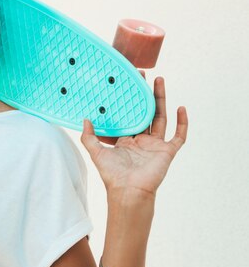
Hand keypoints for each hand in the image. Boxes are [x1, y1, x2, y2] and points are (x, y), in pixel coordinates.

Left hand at [80, 75, 187, 196]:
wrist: (128, 191)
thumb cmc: (112, 175)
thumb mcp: (96, 152)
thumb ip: (89, 137)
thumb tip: (84, 120)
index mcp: (126, 139)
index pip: (129, 115)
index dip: (128, 101)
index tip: (126, 84)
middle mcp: (141, 140)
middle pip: (146, 111)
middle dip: (145, 93)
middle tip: (143, 75)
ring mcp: (155, 145)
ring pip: (161, 117)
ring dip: (161, 99)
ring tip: (159, 81)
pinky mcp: (167, 151)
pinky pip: (179, 135)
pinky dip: (182, 122)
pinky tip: (181, 108)